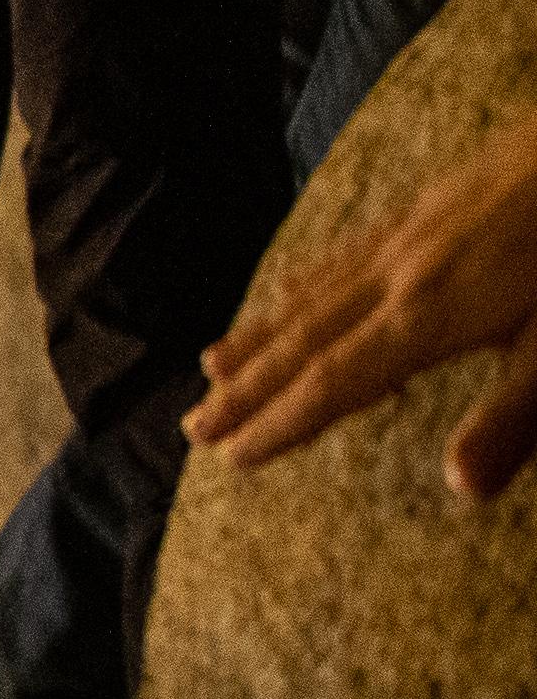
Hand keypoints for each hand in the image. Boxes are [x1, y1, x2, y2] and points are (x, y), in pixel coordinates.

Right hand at [190, 102, 536, 496]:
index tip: (230, 455)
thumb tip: (461, 487)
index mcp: (429, 317)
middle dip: (248, 389)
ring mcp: (406, 239)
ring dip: (259, 338)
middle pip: (305, 341)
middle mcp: (398, 278)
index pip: (336, 381)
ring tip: (213, 366)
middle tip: (193, 427)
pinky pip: (340, 258)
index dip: (282, 422)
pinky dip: (302, 285)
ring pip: (314, 297)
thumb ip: (511, 420)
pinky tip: (294, 289)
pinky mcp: (425, 211)